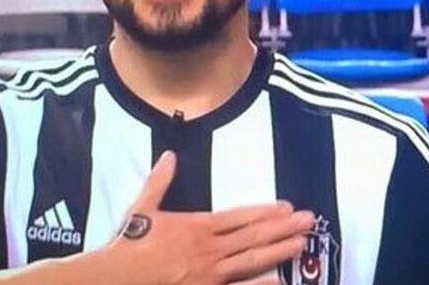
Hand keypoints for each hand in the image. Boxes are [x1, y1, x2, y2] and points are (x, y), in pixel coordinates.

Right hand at [108, 151, 313, 284]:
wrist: (118, 278)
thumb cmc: (130, 245)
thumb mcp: (143, 208)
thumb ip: (160, 181)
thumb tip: (169, 155)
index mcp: (198, 227)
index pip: (240, 217)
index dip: (265, 212)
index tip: (286, 207)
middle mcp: (211, 250)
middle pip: (254, 237)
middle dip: (284, 228)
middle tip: (309, 221)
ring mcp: (211, 275)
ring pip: (253, 261)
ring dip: (280, 252)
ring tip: (302, 244)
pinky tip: (279, 281)